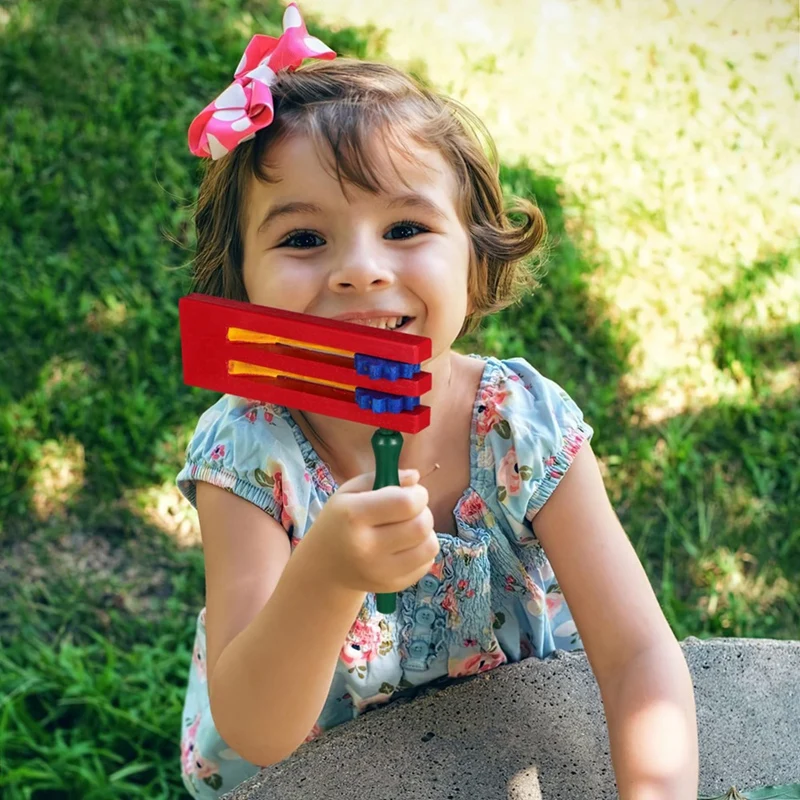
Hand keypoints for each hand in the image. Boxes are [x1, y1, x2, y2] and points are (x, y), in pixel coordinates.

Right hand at [302, 469, 439, 595]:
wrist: (323, 565)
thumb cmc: (340, 521)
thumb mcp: (349, 492)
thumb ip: (381, 477)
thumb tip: (415, 477)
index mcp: (353, 516)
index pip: (405, 503)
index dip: (418, 494)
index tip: (413, 492)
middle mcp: (366, 547)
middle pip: (421, 526)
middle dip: (424, 511)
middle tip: (411, 510)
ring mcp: (379, 571)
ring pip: (429, 546)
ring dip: (426, 532)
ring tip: (410, 527)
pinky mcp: (391, 585)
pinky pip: (426, 563)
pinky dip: (422, 550)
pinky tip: (406, 545)